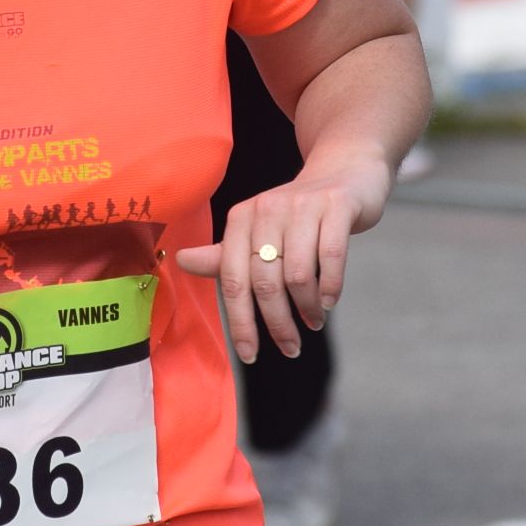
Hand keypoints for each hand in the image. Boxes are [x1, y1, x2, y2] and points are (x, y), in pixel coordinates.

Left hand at [177, 148, 392, 363]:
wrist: (344, 171)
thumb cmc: (297, 213)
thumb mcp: (258, 231)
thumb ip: (226, 254)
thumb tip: (182, 261)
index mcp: (242, 218)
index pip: (233, 279)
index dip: (240, 322)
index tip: (249, 353)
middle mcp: (268, 209)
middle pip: (266, 282)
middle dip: (277, 323)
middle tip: (290, 347)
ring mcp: (304, 206)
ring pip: (298, 274)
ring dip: (307, 308)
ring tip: (313, 322)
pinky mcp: (337, 206)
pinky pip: (331, 257)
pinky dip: (330, 287)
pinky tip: (329, 301)